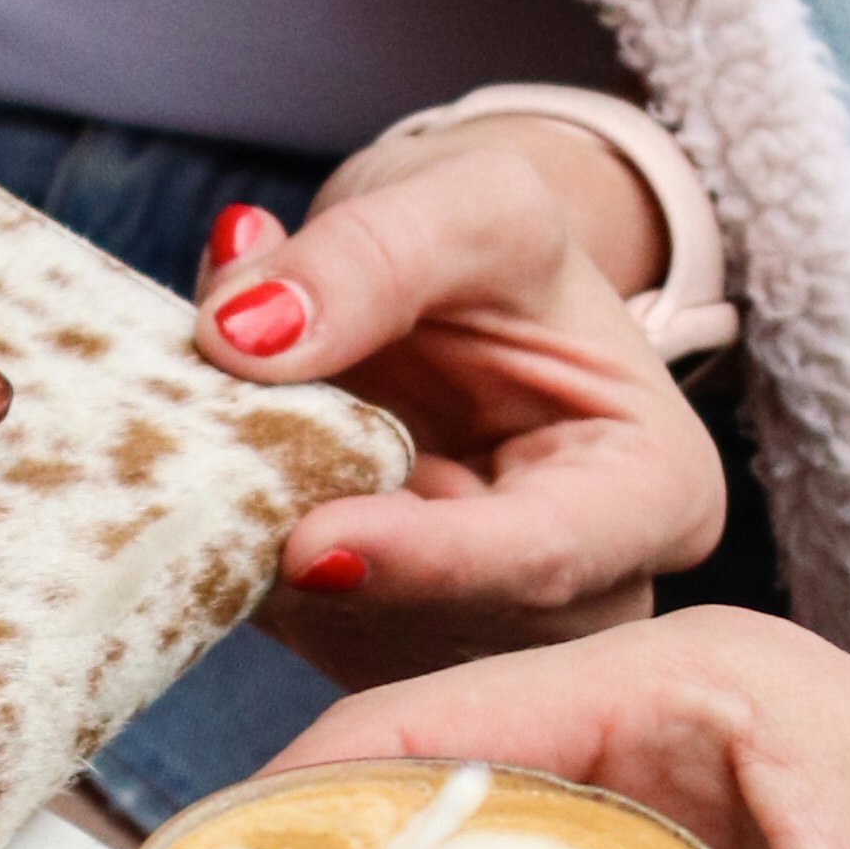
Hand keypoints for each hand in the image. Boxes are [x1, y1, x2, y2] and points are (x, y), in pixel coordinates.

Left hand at [185, 116, 727, 682]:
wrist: (451, 292)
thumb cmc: (498, 254)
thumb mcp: (470, 203)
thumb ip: (374, 256)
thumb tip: (243, 333)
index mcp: (652, 499)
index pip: (544, 561)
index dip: (425, 563)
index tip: (308, 547)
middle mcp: (576, 603)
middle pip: (433, 618)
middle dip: (310, 553)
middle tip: (197, 469)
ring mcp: (470, 638)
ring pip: (336, 630)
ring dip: (249, 542)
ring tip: (203, 428)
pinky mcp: (364, 645)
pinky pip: (277, 619)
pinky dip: (223, 548)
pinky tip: (206, 471)